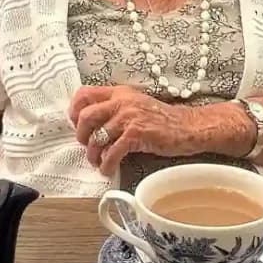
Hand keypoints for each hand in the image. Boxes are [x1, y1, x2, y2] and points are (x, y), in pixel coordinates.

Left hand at [70, 85, 196, 175]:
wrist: (187, 127)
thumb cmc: (162, 119)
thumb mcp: (136, 105)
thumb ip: (116, 109)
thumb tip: (92, 124)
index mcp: (120, 93)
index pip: (85, 94)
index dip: (74, 110)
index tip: (76, 124)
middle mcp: (122, 101)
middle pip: (85, 116)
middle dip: (81, 135)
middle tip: (86, 145)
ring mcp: (129, 117)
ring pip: (97, 137)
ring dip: (93, 154)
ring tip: (98, 161)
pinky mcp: (136, 134)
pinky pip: (112, 152)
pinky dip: (107, 164)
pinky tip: (108, 169)